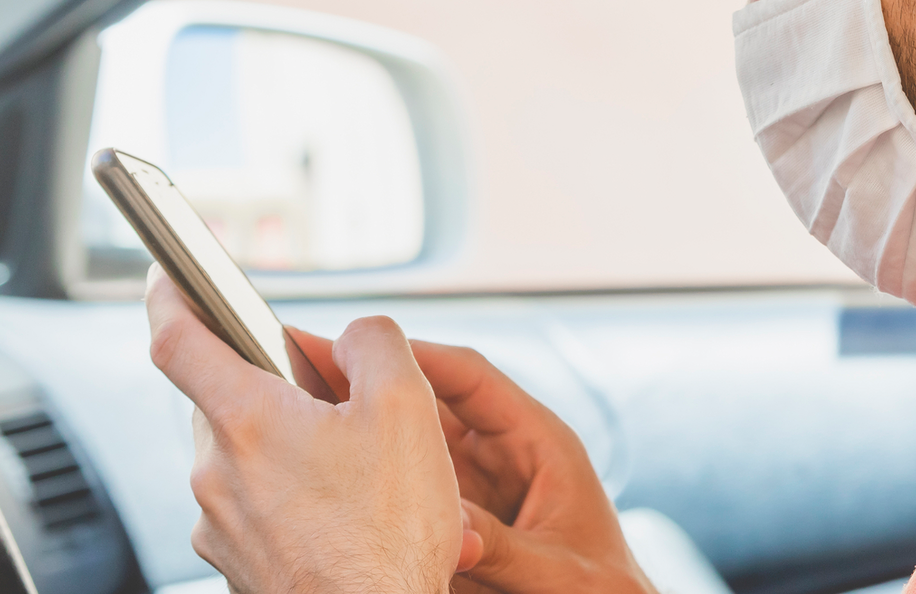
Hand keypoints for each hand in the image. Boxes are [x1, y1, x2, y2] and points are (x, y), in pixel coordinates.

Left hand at [144, 266, 466, 593]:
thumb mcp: (408, 409)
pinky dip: (292, 497)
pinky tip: (345, 513)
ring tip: (358, 472)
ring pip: (245, 457)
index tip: (167, 278)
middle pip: (227, 400)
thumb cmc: (387, 536)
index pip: (177, 339)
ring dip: (289, 447)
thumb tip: (358, 336)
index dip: (169, 297)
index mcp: (247, 420)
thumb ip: (376, 344)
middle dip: (273, 389)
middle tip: (335, 401)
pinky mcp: (238, 563)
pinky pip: (256, 508)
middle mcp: (218, 474)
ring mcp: (222, 525)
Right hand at [289, 329, 654, 593]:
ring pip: (416, 441)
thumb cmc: (606, 591)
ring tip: (309, 409)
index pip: (474, 380)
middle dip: (378, 384)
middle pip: (433, 403)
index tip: (365, 346)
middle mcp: (507, 454)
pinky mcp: (466, 516)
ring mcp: (483, 484)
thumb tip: (446, 528)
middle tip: (313, 364)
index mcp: (541, 443)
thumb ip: (503, 546)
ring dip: (370, 425)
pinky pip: (415, 486)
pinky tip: (335, 468)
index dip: (419, 357)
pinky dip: (378, 475)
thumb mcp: (556, 569)